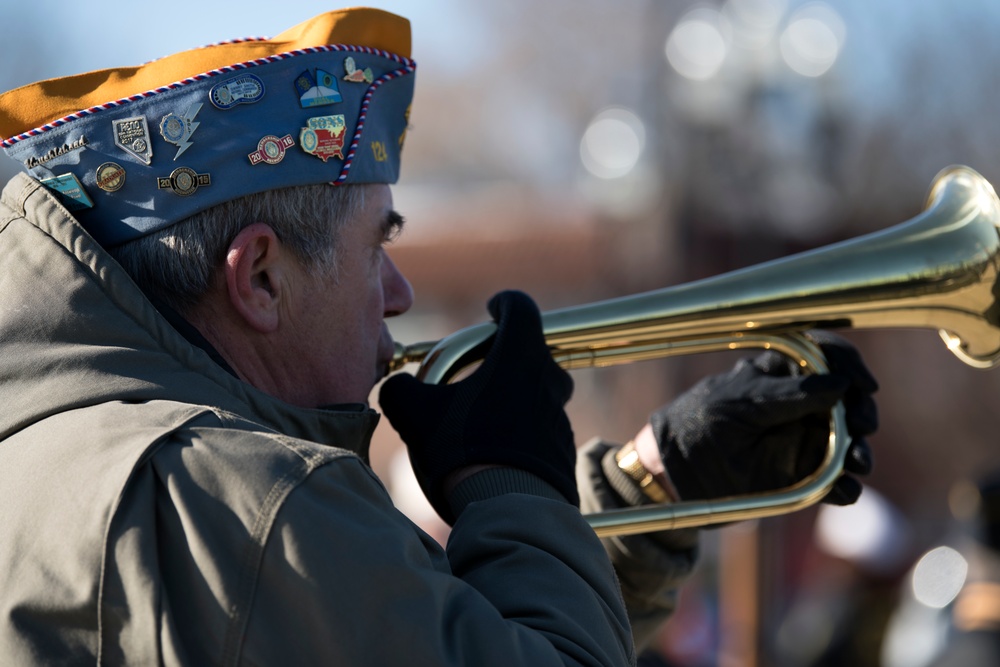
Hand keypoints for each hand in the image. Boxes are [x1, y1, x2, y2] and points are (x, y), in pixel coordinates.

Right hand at [379, 290, 576, 523]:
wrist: (508, 507)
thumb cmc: (462, 450)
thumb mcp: (415, 414)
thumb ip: (400, 390)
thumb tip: (395, 386)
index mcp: (519, 356)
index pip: (520, 307)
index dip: (504, 304)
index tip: (492, 311)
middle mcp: (548, 380)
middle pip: (534, 352)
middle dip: (509, 357)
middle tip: (481, 372)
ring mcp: (560, 417)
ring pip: (540, 393)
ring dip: (517, 398)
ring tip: (485, 421)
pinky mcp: (564, 449)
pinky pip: (544, 430)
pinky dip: (525, 434)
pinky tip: (499, 455)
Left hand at [650, 331, 877, 505]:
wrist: (673, 472)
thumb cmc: (699, 423)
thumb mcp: (740, 403)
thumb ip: (786, 394)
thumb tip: (839, 383)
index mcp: (781, 375)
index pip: (827, 357)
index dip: (851, 365)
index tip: (864, 384)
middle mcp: (799, 405)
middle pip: (849, 400)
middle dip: (863, 411)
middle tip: (863, 425)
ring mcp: (803, 440)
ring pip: (848, 442)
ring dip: (861, 452)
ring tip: (858, 463)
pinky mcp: (801, 477)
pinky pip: (833, 482)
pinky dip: (844, 487)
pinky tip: (845, 490)